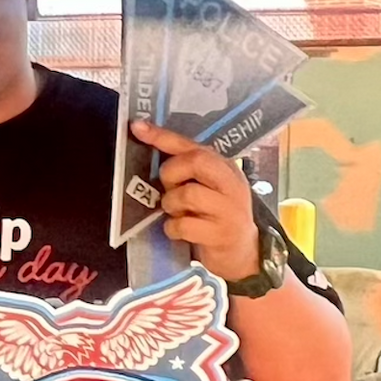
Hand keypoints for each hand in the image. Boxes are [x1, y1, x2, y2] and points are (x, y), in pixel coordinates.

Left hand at [128, 121, 260, 280]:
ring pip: (187, 194)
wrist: (243, 254)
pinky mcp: (221, 234)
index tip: (137, 126)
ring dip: (171, 205)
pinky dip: (173, 228)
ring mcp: (229, 209)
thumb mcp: (208, 188)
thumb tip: (147, 144)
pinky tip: (180, 231)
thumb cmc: (215, 216)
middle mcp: (231, 183)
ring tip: (178, 213)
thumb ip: (186, 169)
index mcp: (225, 167)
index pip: (192, 145)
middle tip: (170, 189)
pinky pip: (183, 225)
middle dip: (171, 174)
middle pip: (195, 161)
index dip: (163, 136)